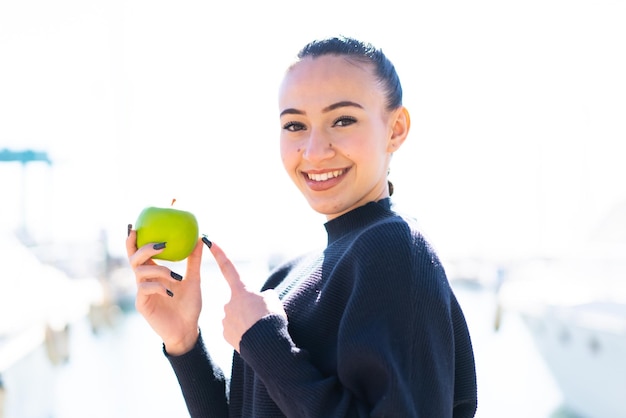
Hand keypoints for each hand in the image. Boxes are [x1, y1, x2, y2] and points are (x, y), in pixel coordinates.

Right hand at [126, 228, 202, 354]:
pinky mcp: (142, 304)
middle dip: (145, 247)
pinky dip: (159, 286)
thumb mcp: (194, 279)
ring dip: (160, 270)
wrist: (188, 330)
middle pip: (134, 256)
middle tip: (163, 244)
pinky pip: (145, 288)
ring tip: (177, 278)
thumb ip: (194, 260)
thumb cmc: (189, 305)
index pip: (141, 249)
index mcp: (154, 270)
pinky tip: (171, 291)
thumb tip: (201, 237)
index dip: (136, 236)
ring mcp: (141, 291)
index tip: (137, 222)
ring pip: (140, 272)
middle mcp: (144, 279)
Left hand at [206, 241, 286, 351]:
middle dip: (248, 308)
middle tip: (260, 317)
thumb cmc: (271, 318)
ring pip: (237, 317)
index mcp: (241, 290)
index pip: (228, 267)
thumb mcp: (273, 300)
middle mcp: (229, 302)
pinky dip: (242, 333)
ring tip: (257, 329)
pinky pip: (234, 330)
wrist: (266, 344)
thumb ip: (264, 296)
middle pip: (239, 301)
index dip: (219, 253)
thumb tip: (259, 299)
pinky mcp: (225, 334)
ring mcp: (225, 318)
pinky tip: (250, 338)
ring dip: (246, 321)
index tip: (209, 241)